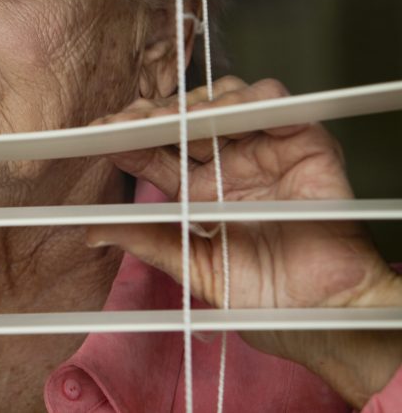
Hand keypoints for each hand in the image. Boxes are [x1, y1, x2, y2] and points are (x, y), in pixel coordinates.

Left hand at [87, 77, 401, 406]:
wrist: (324, 316)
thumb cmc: (267, 297)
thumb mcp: (196, 267)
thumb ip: (149, 242)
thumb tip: (92, 232)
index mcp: (198, 188)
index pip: (155, 149)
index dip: (127, 138)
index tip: (97, 133)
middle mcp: (228, 162)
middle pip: (184, 117)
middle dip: (152, 113)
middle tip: (126, 120)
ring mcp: (265, 150)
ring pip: (227, 100)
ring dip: (193, 103)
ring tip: (166, 119)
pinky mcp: (304, 144)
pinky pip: (277, 106)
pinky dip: (249, 100)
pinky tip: (222, 110)